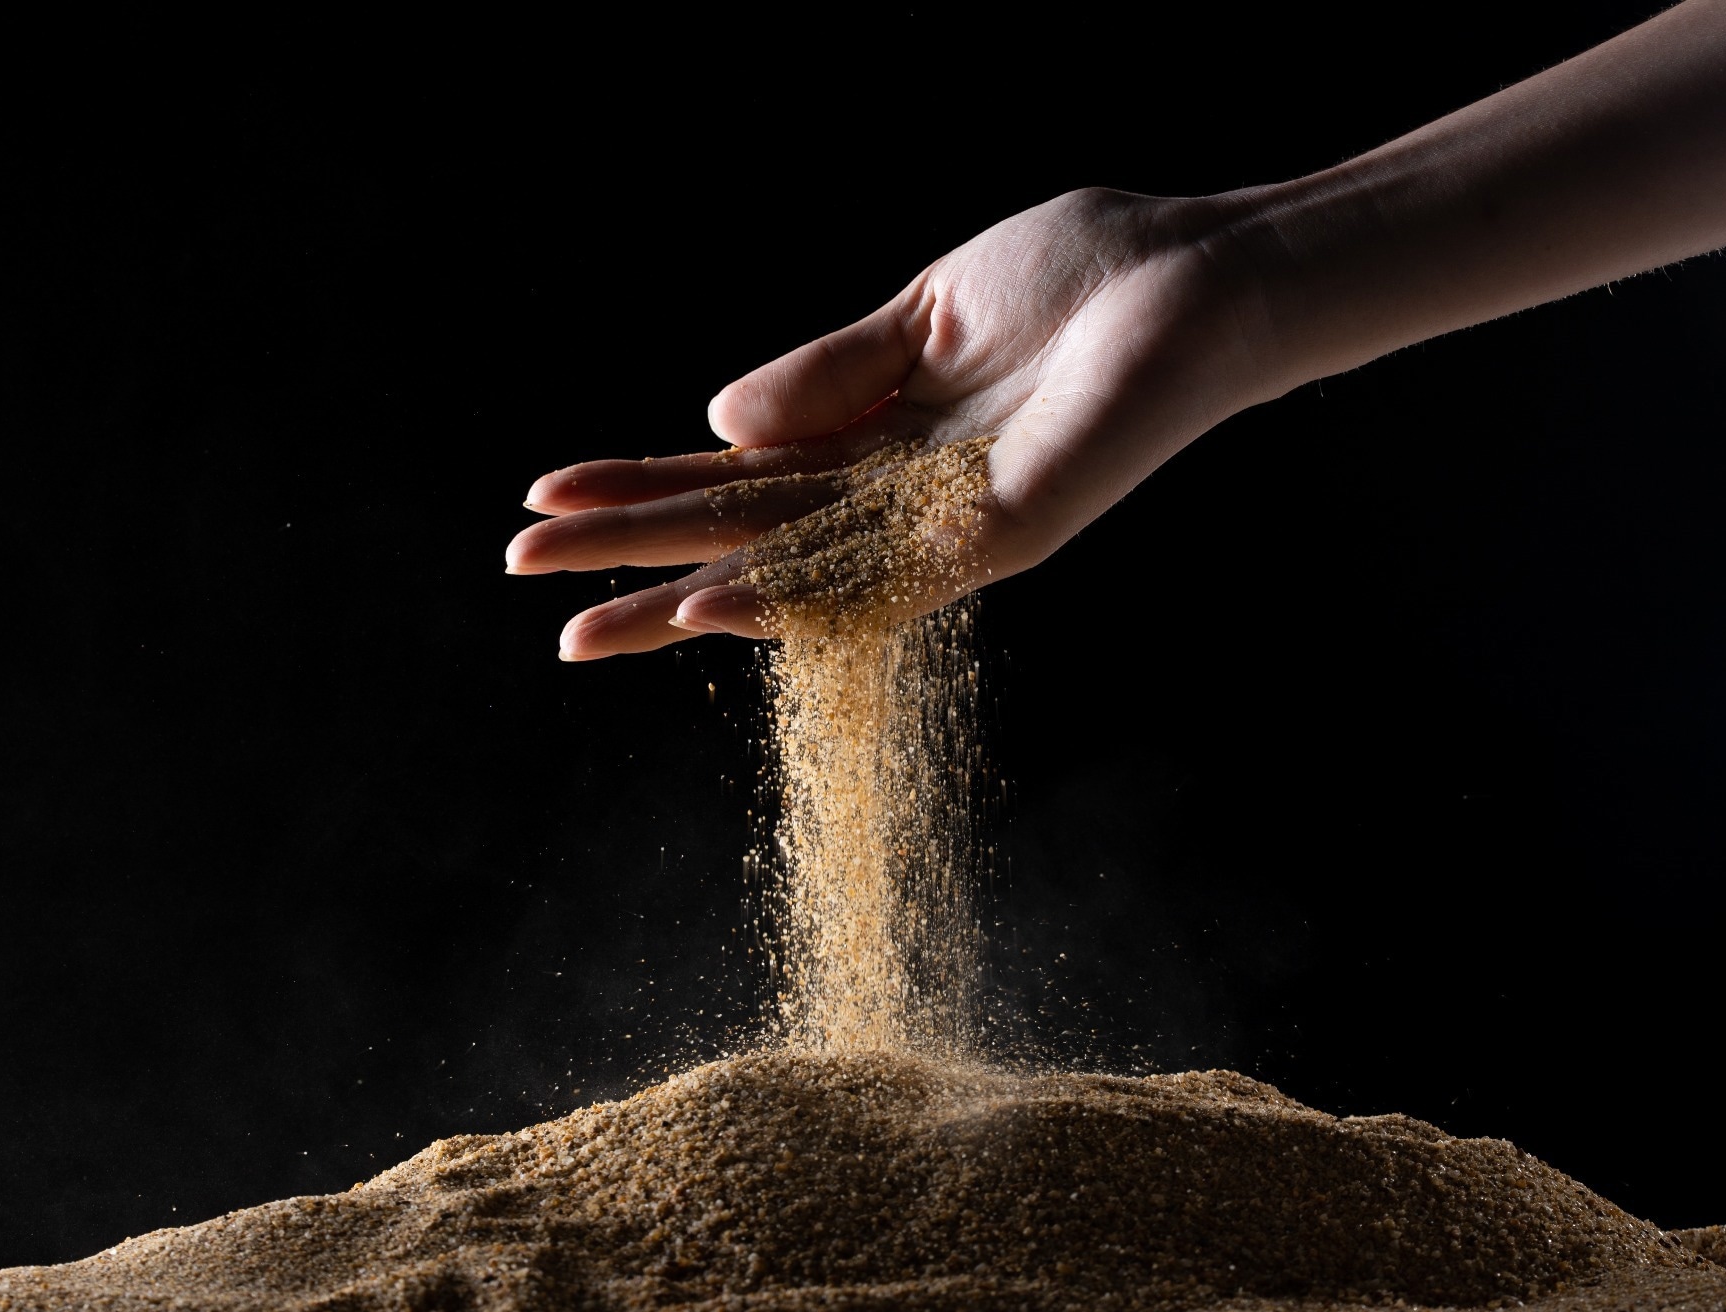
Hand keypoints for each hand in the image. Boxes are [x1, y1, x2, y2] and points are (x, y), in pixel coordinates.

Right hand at [505, 188, 1274, 659]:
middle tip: (528, 578)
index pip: (734, 479)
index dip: (639, 487)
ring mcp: (943, 524)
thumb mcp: (924, 312)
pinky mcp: (999, 532)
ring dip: (685, 598)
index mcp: (873, 439)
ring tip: (585, 622)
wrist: (1197, 275)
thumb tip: (713, 421)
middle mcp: (897, 497)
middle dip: (633, 556)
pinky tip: (712, 606)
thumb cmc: (1081, 279)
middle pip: (742, 535)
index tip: (546, 494)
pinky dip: (795, 598)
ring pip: (793, 573)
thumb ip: (825, 372)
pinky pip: (883, 581)